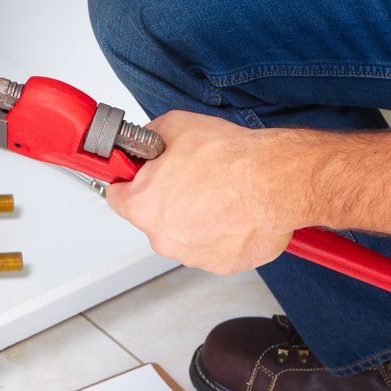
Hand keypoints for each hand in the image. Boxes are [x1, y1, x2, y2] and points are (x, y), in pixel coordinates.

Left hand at [104, 111, 297, 274]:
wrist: (274, 182)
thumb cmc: (230, 158)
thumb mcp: (175, 126)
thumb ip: (150, 139)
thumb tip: (147, 142)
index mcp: (142, 206)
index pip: (117, 196)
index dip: (130, 181)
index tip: (139, 176)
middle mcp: (163, 237)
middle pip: (153, 217)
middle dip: (167, 198)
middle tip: (192, 178)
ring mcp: (192, 254)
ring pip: (184, 234)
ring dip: (196, 217)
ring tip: (219, 193)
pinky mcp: (222, 264)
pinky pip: (213, 246)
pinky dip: (221, 232)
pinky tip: (234, 211)